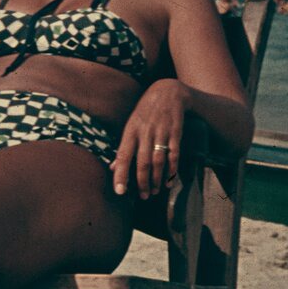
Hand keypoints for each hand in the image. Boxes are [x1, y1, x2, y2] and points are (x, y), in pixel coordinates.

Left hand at [110, 79, 187, 198]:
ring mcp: (161, 131)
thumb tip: (112, 168)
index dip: (121, 174)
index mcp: (130, 131)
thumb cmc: (145, 112)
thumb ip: (123, 147)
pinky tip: (170, 180)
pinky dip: (172, 169)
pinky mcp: (175, 132)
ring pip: (158, 160)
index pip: (123, 155)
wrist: (168, 91)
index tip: (120, 191)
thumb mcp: (131, 126)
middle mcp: (145, 132)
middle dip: (142, 182)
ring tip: (155, 191)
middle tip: (144, 196)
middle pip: (142, 161)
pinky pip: (174, 153)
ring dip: (157, 178)